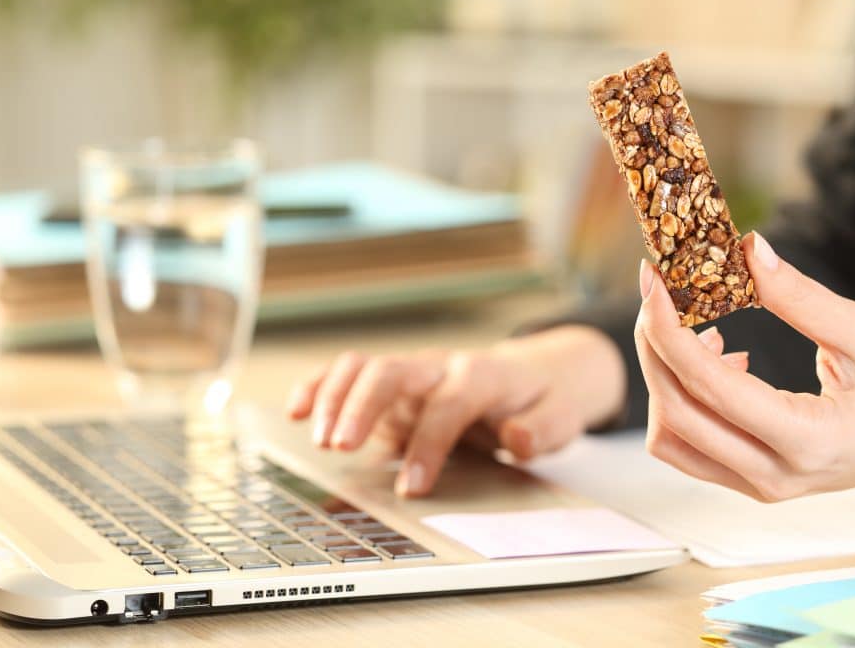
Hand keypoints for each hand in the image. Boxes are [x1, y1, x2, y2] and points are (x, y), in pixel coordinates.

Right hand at [287, 326, 631, 496]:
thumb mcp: (561, 416)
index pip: (449, 403)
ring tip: (317, 438)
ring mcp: (412, 374)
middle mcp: (441, 367)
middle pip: (393, 371)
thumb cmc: (541, 400)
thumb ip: (542, 429)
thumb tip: (516, 439)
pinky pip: (348, 374)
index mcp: (483, 376)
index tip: (412, 487)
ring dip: (334, 396)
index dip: (429, 443)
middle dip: (363, 406)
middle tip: (340, 447)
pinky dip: (318, 386)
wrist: (535, 373)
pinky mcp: (391, 387)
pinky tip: (294, 409)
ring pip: (364, 366)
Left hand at [634, 232, 854, 505]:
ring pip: (672, 439)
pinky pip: (692, 446)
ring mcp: (762, 487)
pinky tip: (721, 355)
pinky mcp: (755, 480)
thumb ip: (802, 297)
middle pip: (675, 414)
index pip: (708, 385)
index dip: (667, 328)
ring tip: (700, 327)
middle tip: (659, 290)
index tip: (652, 280)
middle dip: (654, 346)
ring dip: (665, 378)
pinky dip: (684, 399)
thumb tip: (748, 250)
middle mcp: (776, 476)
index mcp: (808, 440)